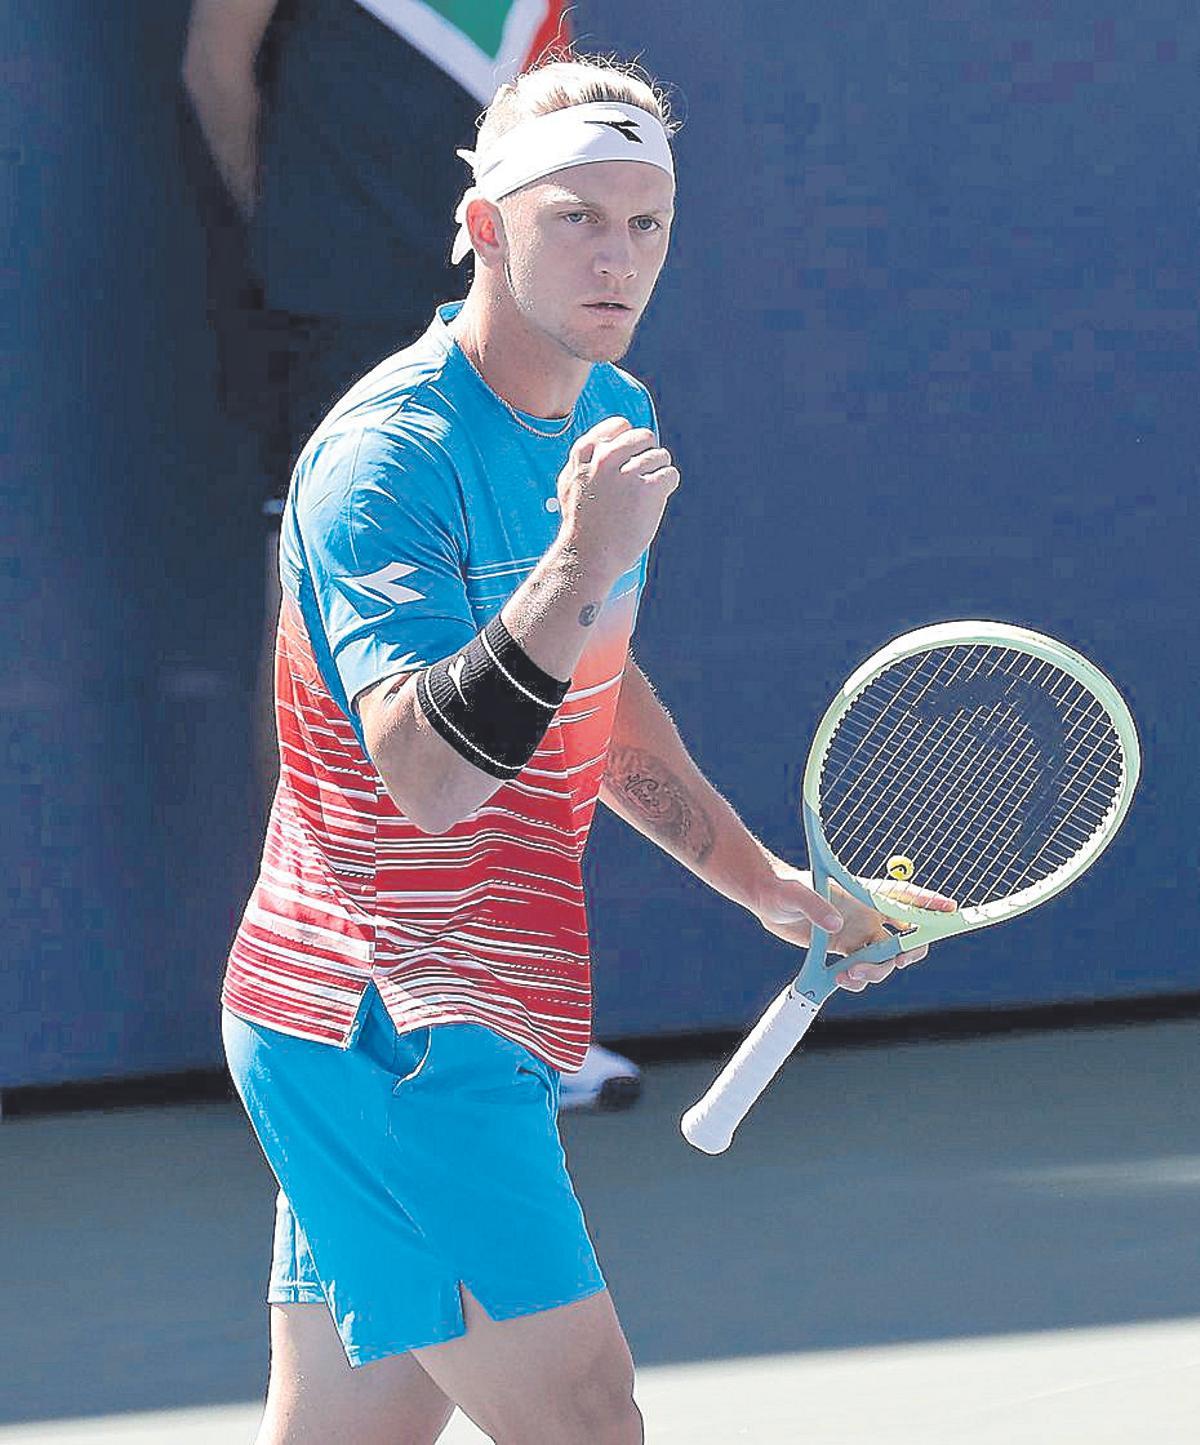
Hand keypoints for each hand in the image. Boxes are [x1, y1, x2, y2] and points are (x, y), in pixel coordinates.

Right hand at [556, 416, 679, 582]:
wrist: (587, 557)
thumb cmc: (580, 525)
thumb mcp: (570, 485)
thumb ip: (583, 461)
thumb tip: (602, 443)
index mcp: (585, 454)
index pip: (620, 426)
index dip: (629, 441)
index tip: (627, 461)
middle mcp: (605, 459)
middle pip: (643, 437)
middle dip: (648, 454)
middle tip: (643, 478)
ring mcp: (626, 474)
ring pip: (660, 456)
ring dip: (659, 474)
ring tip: (647, 496)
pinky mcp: (647, 491)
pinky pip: (670, 474)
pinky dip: (668, 486)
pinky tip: (656, 501)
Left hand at [755, 864, 955, 992]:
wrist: (766, 900)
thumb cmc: (782, 887)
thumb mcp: (795, 893)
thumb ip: (815, 905)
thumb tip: (835, 926)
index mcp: (863, 893)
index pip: (903, 897)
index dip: (928, 903)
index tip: (950, 910)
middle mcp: (866, 914)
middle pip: (904, 935)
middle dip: (908, 951)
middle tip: (897, 960)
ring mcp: (856, 934)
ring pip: (883, 959)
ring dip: (875, 972)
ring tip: (850, 974)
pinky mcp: (842, 951)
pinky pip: (862, 970)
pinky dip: (857, 980)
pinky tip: (841, 980)